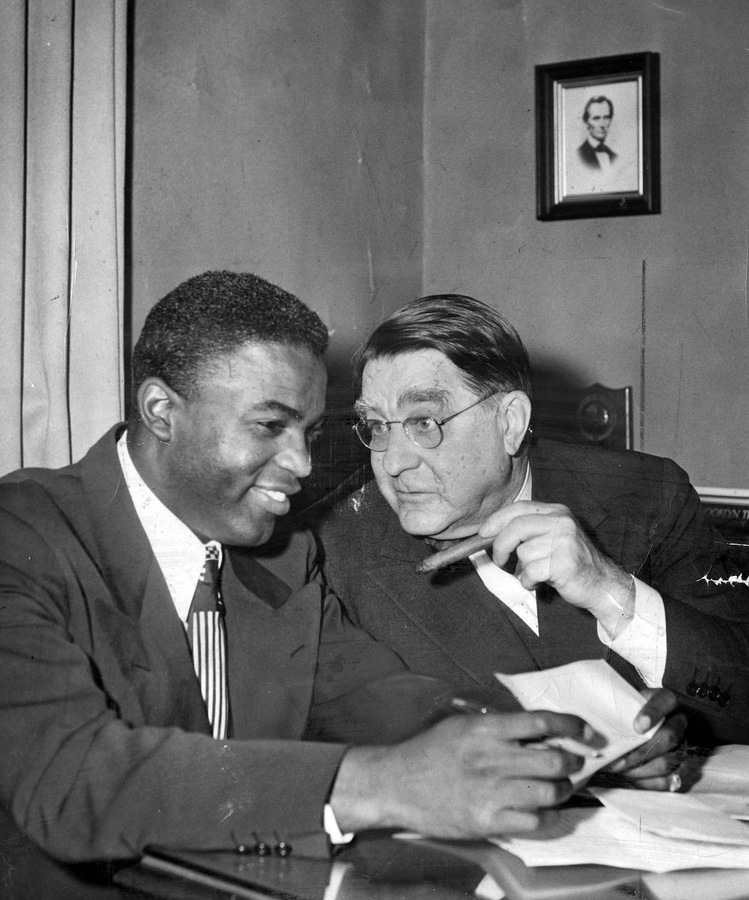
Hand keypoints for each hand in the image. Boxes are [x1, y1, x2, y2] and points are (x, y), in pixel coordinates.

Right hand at [330, 710, 601, 838]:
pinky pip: (534, 821)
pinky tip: (541, 810)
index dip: (572, 725)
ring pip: (549, 791)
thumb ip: (496, 725)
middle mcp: (492, 758)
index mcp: (485, 729)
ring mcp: (491, 792)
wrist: (396, 784)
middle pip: (554, 758)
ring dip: (562, 790)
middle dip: (573, 762)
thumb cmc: (428, 751)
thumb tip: (536, 727)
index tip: (587, 732)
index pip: (540, 722)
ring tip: (559, 787)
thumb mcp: (460, 724)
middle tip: (574, 763)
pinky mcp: (487, 820)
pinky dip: (546, 816)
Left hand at [478, 501, 631, 619]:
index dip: (498, 519)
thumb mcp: (553, 538)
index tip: (484, 532)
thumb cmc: (570, 562)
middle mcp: (562, 523)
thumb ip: (529, 532)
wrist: (602, 584)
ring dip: (523, 569)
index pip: (521, 508)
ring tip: (537, 573)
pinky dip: (529, 581)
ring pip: (523, 553)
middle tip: (499, 560)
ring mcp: (565, 542)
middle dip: (501, 545)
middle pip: (517, 527)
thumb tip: (491, 535)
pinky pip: (530, 572)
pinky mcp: (564, 563)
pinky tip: (541, 582)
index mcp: (557, 512)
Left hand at [600, 689, 685, 790]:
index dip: (653, 713)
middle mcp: (677, 722)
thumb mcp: (618, 704)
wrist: (626, 726)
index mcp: (664, 700)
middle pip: (670, 736)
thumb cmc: (622, 713)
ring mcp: (681, 745)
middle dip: (642, 751)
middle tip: (620, 759)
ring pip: (668, 762)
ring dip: (641, 769)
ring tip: (620, 769)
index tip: (637, 726)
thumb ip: (613, 710)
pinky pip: (670, 780)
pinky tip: (631, 777)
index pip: (665, 701)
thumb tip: (594, 728)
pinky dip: (648, 782)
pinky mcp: (679, 767)